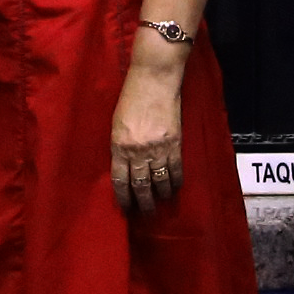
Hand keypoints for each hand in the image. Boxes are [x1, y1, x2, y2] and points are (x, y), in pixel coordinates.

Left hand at [109, 57, 184, 215]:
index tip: (125, 208)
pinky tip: (175, 189)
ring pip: (159, 181)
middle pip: (140, 186)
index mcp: (119, 146)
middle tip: (146, 213)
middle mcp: (137, 151)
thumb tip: (124, 166)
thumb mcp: (117, 123)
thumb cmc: (131, 97)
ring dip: (160, 195)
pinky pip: (175, 169)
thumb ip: (119, 146)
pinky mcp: (174, 143)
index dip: (123, 197)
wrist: (153, 80)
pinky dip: (175, 182)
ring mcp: (157, 148)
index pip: (119, 180)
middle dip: (143, 203)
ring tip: (161, 204)